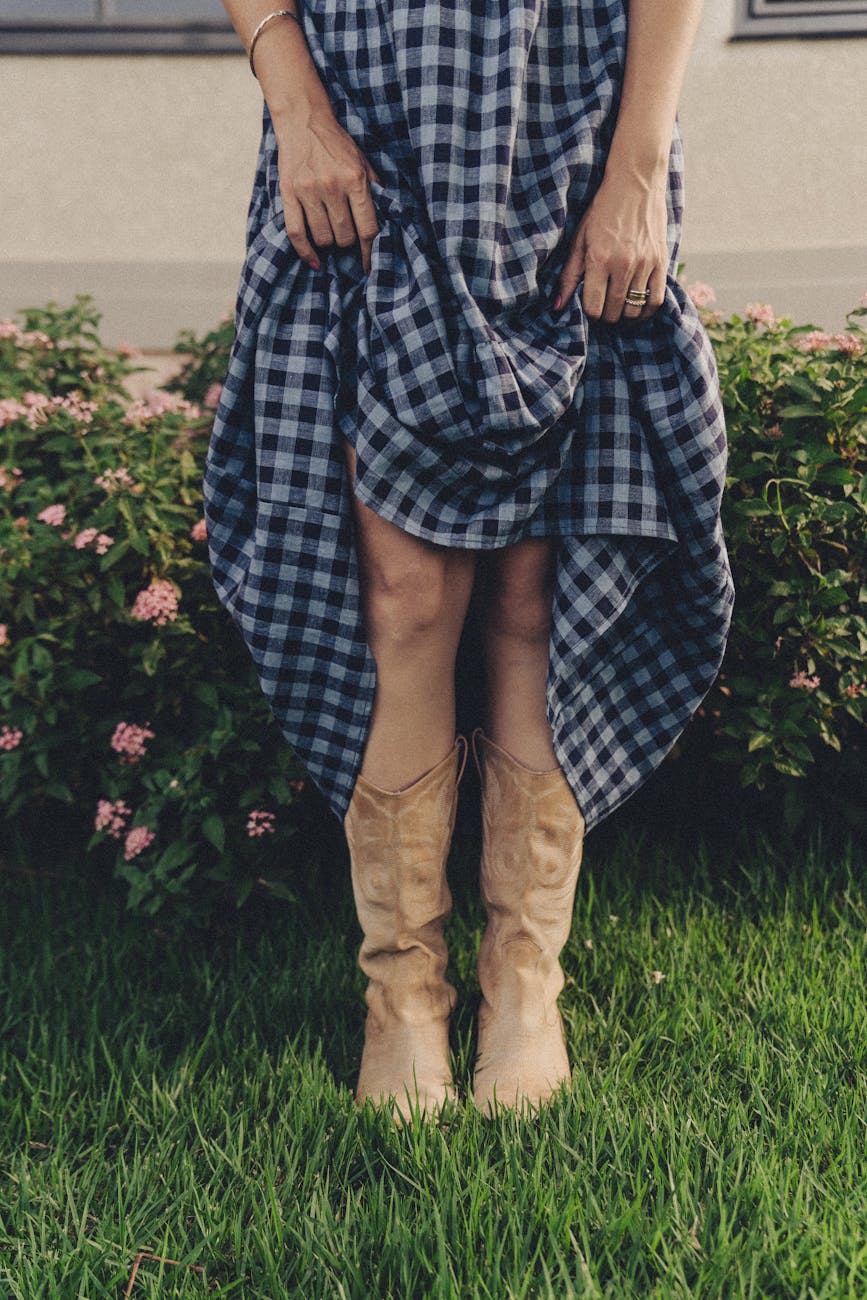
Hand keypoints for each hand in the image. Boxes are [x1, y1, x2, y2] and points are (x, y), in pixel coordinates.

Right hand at [274, 108, 382, 273]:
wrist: (303, 120)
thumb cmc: (336, 144)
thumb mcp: (362, 161)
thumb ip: (373, 189)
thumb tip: (387, 219)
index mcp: (355, 179)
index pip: (367, 228)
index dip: (370, 253)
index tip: (370, 267)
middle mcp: (332, 186)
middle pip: (345, 237)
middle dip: (348, 243)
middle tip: (346, 238)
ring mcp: (309, 191)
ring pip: (323, 238)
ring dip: (329, 244)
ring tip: (331, 236)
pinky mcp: (289, 193)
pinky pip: (296, 233)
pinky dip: (306, 252)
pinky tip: (314, 261)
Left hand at [551, 167, 668, 323]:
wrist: (635, 183)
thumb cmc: (602, 211)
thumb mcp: (579, 239)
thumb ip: (569, 275)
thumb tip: (557, 307)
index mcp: (599, 259)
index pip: (593, 308)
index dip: (589, 314)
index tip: (589, 307)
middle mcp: (623, 265)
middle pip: (613, 313)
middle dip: (605, 316)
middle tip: (603, 306)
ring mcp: (644, 264)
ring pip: (634, 310)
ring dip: (624, 314)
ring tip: (618, 306)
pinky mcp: (661, 261)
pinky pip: (656, 300)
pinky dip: (646, 311)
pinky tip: (638, 307)